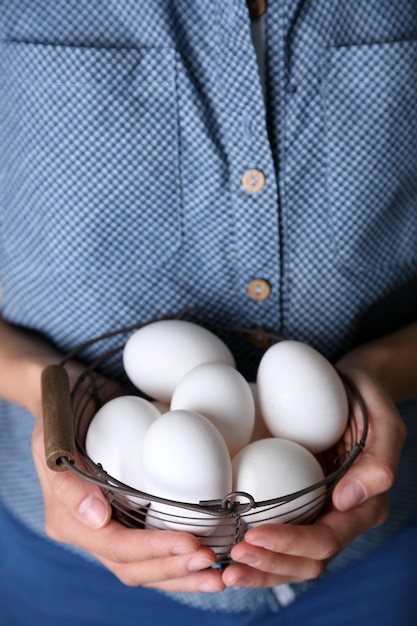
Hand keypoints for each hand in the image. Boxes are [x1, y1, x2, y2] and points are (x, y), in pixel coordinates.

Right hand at [32, 369, 223, 593]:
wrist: (70, 395)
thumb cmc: (62, 409)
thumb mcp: (54, 435)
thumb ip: (68, 479)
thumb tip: (98, 520)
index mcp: (68, 520)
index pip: (115, 547)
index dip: (154, 551)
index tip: (193, 544)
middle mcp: (89, 530)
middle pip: (133, 568)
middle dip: (174, 569)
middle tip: (215, 564)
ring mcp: (111, 525)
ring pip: (147, 566)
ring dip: (183, 574)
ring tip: (220, 575)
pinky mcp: (130, 515)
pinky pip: (155, 546)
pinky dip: (182, 555)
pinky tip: (213, 555)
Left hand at [222, 366, 405, 588]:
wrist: (348, 390)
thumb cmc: (364, 400)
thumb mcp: (383, 421)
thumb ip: (378, 461)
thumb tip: (346, 500)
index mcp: (365, 507)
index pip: (326, 539)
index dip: (291, 544)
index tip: (254, 534)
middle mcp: (341, 519)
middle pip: (307, 562)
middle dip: (270, 566)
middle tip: (232, 560)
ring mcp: (318, 514)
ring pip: (291, 561)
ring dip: (259, 570)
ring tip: (225, 570)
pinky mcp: (298, 505)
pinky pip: (278, 539)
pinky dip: (256, 553)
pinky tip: (227, 553)